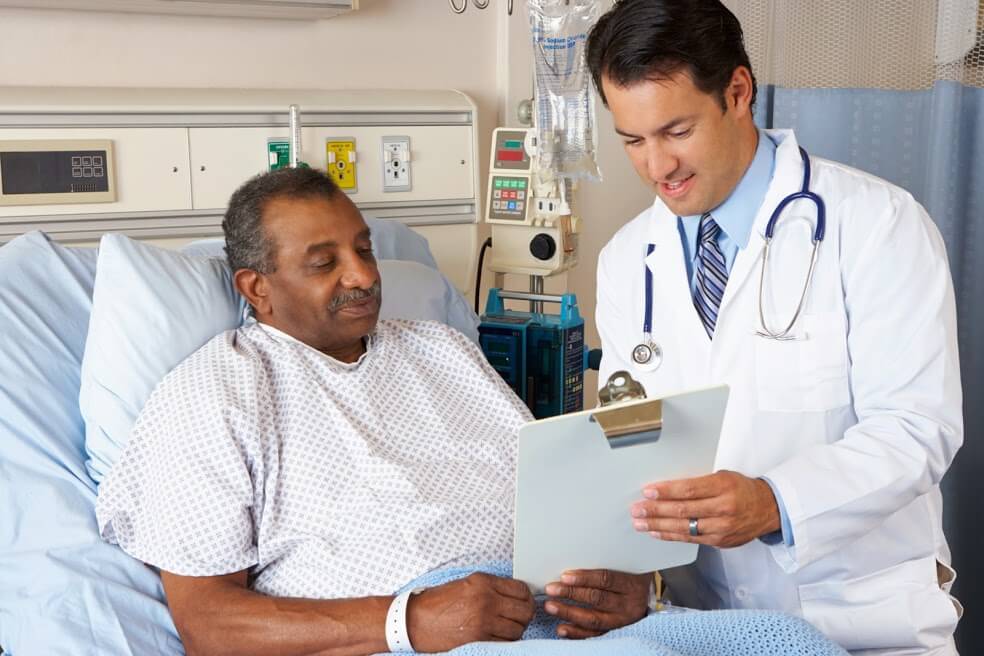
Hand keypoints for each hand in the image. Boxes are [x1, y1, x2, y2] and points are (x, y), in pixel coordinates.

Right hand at [406, 572, 534, 651]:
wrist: (415, 620)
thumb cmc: (438, 602)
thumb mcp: (466, 584)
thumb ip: (491, 587)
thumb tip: (514, 594)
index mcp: (483, 581)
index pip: (520, 589)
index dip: (526, 596)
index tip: (523, 600)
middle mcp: (486, 599)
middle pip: (524, 609)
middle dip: (525, 613)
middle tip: (519, 616)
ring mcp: (483, 619)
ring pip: (518, 628)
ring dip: (517, 628)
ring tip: (508, 626)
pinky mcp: (479, 637)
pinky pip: (506, 641)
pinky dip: (507, 639)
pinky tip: (499, 635)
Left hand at [543, 569, 650, 638]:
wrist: (650, 595)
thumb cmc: (634, 575)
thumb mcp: (628, 564)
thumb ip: (609, 560)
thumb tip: (578, 551)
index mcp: (633, 584)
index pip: (606, 580)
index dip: (585, 578)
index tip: (565, 576)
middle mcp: (629, 604)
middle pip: (597, 599)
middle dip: (571, 594)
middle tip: (551, 589)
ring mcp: (622, 620)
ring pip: (593, 619)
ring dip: (569, 613)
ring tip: (550, 606)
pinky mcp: (615, 631)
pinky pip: (594, 635)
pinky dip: (576, 633)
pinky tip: (561, 628)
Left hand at [630, 470, 779, 547]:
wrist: (768, 509)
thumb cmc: (742, 489)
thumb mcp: (723, 477)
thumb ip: (699, 483)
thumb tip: (667, 488)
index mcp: (723, 487)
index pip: (689, 490)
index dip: (666, 492)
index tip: (648, 491)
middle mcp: (723, 509)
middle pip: (683, 511)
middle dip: (656, 510)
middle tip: (637, 509)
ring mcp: (722, 528)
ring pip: (684, 528)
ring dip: (658, 526)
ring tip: (640, 523)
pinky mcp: (719, 542)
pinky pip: (690, 539)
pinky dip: (670, 536)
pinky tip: (656, 533)